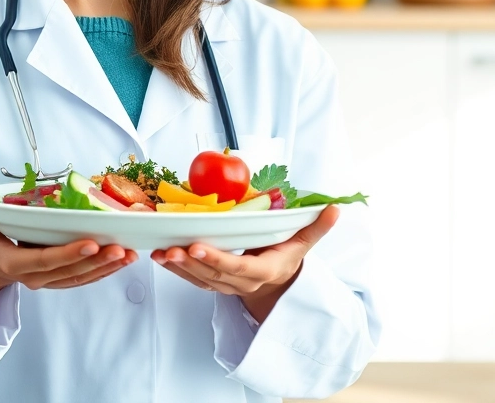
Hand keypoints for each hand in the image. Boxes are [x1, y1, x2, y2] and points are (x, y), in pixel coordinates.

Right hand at [0, 188, 136, 303]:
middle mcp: (32, 276)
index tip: (90, 242)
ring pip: (79, 278)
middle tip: (121, 247)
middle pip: (69, 271)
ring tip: (129, 254)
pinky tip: (121, 260)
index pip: (44, 260)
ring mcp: (45, 280)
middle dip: (97, 260)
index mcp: (12, 263)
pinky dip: (102, 270)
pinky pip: (82, 278)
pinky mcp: (55, 278)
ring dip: (106, 267)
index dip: (68, 254)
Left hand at [151, 205, 340, 319]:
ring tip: (160, 251)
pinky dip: (175, 270)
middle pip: (214, 275)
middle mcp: (243, 283)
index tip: (198, 246)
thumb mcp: (305, 242)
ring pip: (200, 279)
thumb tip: (335, 208)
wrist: (279, 283)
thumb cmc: (288, 256)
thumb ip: (318, 227)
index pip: (239, 268)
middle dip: (190, 262)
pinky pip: (192, 279)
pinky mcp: (213, 284)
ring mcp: (226, 286)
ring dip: (178, 267)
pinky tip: (160, 255)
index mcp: (265, 271)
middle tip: (171, 247)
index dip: (218, 259)